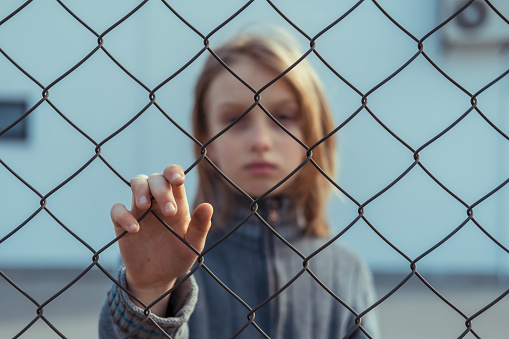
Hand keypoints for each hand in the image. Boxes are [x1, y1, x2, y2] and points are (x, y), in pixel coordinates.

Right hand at [110, 165, 212, 315]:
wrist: (157, 278)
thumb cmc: (177, 258)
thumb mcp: (192, 245)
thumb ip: (200, 227)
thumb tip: (208, 206)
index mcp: (176, 203)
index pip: (173, 177)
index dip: (174, 172)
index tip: (178, 180)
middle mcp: (157, 202)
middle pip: (155, 178)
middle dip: (161, 190)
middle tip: (170, 211)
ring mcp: (139, 211)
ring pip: (136, 183)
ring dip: (140, 190)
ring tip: (144, 207)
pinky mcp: (122, 224)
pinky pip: (117, 209)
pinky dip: (123, 215)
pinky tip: (134, 230)